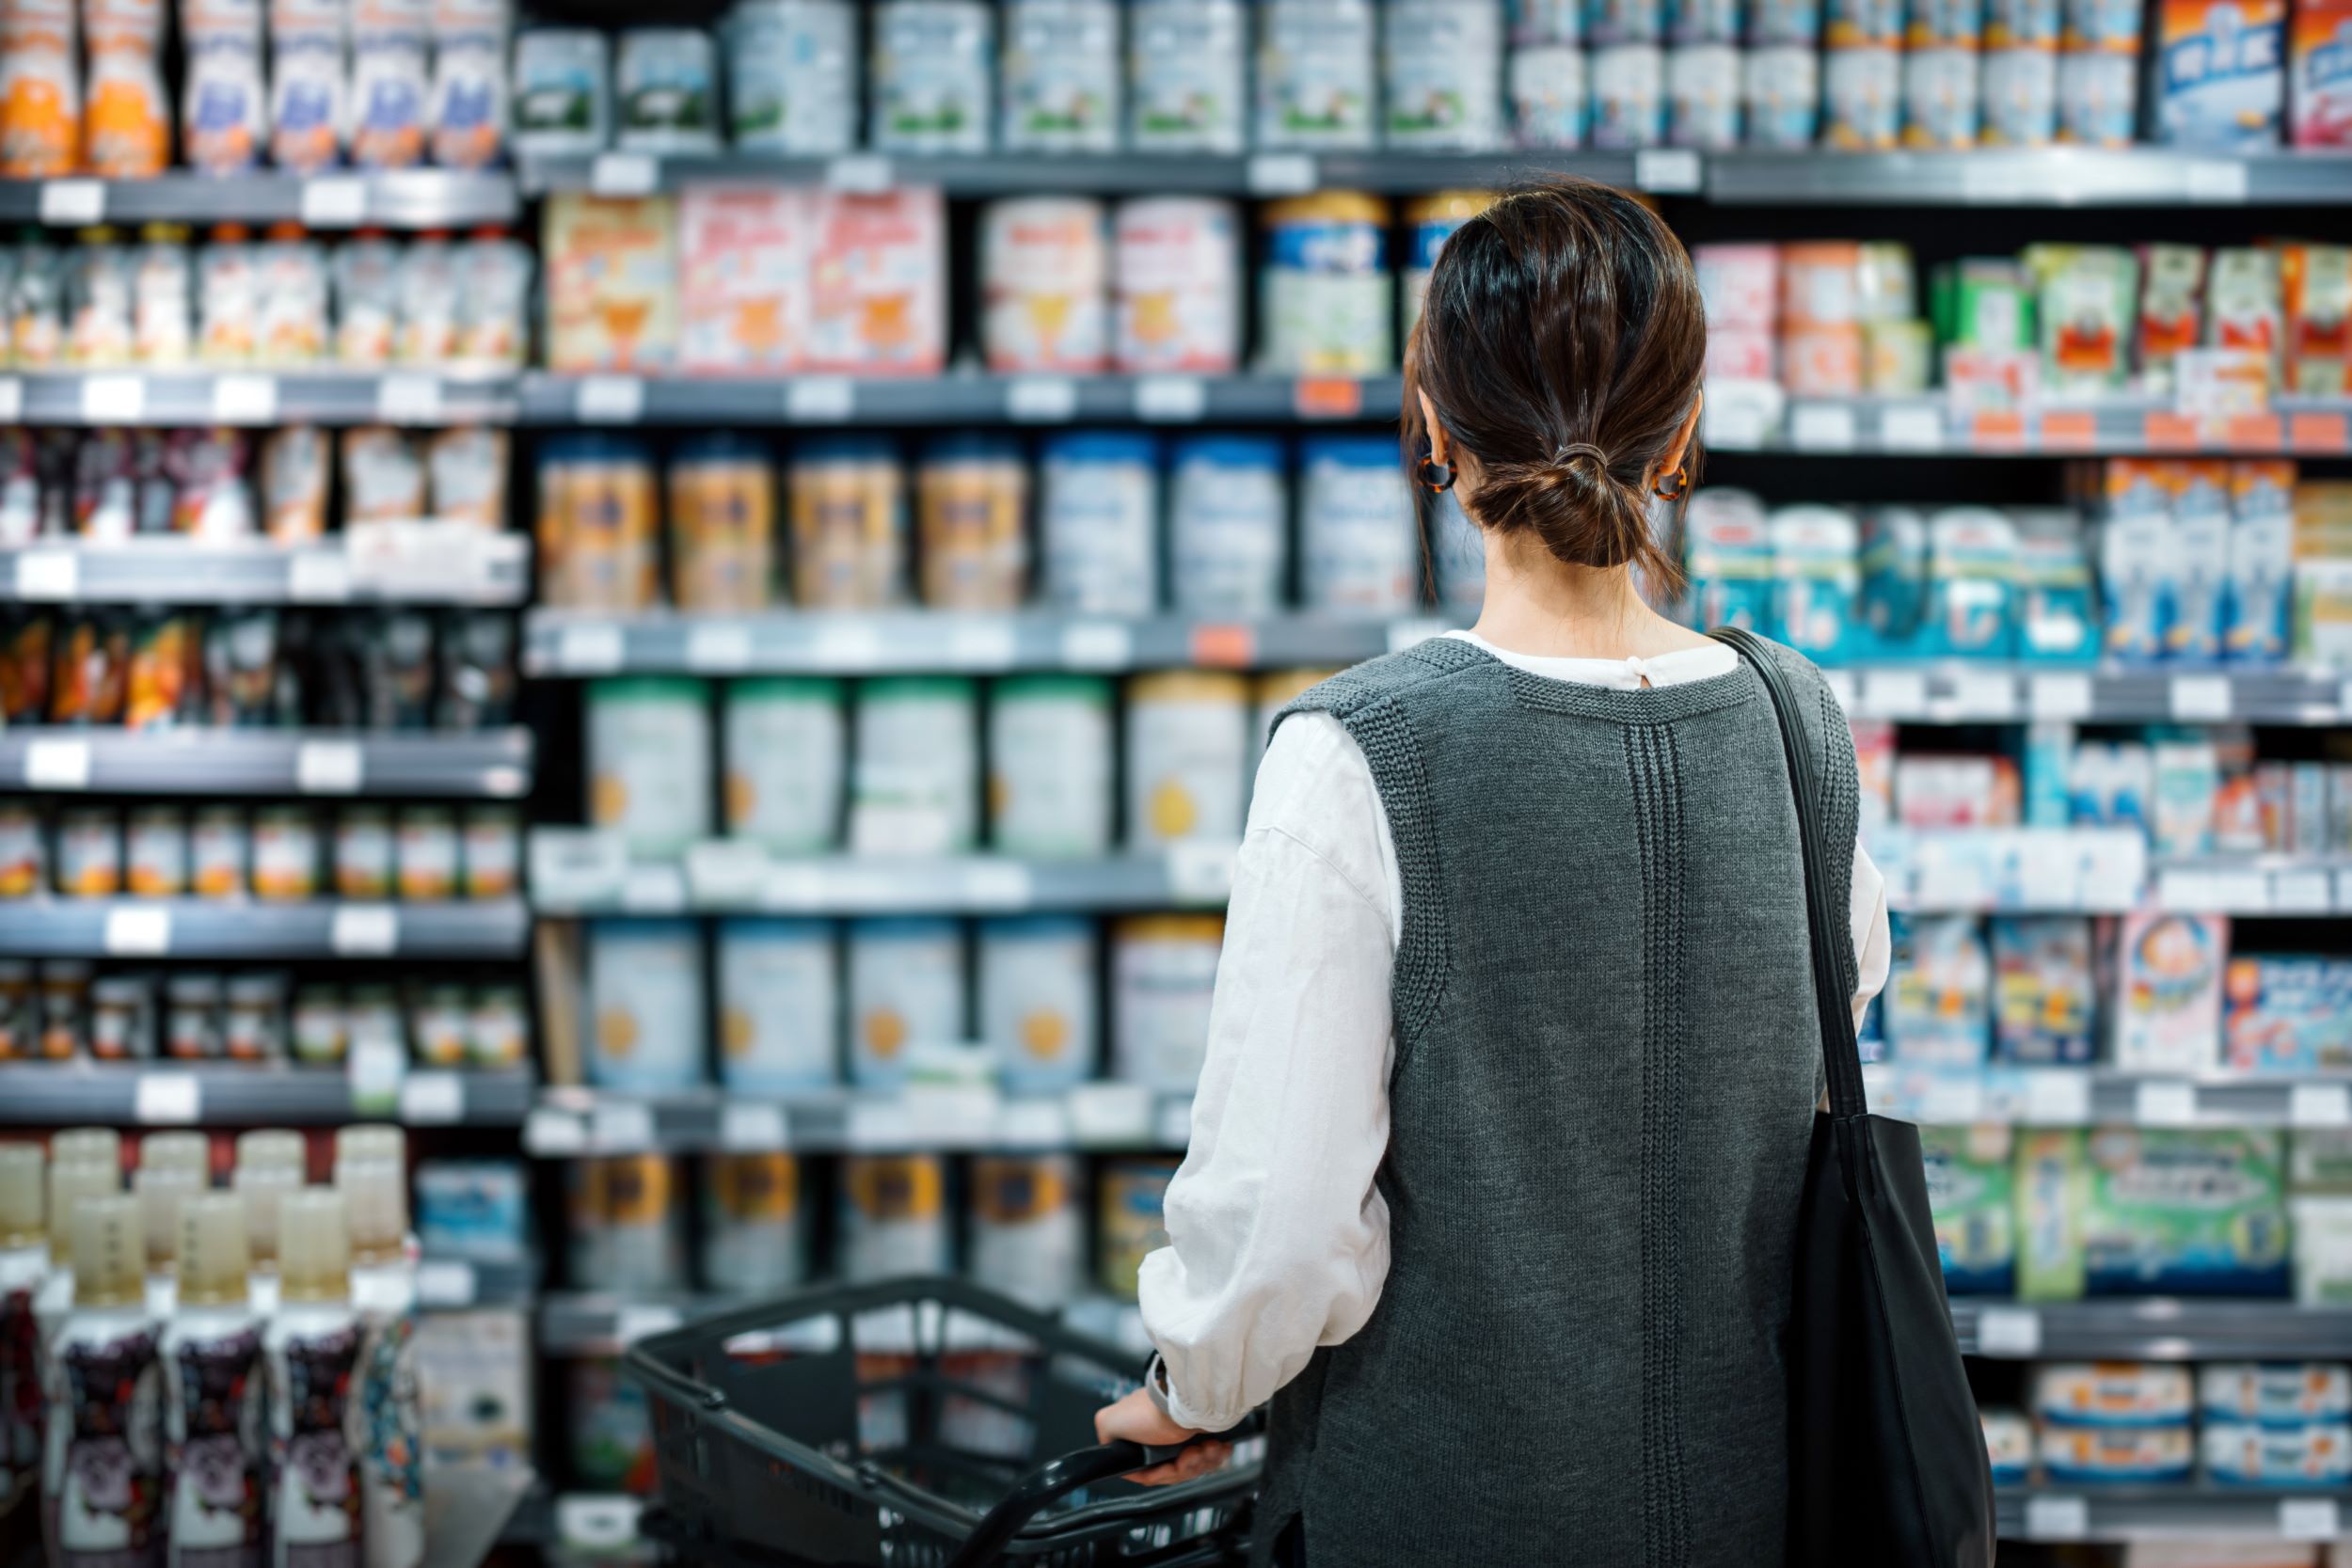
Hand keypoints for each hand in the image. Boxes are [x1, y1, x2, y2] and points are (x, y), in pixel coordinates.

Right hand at [1093, 1386, 1230, 1486]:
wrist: (1190, 1403)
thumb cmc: (1152, 1413)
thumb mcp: (1108, 1422)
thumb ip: (1104, 1434)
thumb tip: (1106, 1447)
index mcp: (1139, 1435)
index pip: (1146, 1472)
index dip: (1156, 1474)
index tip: (1165, 1468)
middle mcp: (1160, 1436)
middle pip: (1171, 1471)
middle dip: (1181, 1468)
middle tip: (1187, 1456)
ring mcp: (1182, 1436)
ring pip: (1191, 1467)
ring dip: (1198, 1462)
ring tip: (1202, 1449)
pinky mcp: (1203, 1435)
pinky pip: (1210, 1458)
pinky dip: (1214, 1455)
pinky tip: (1215, 1447)